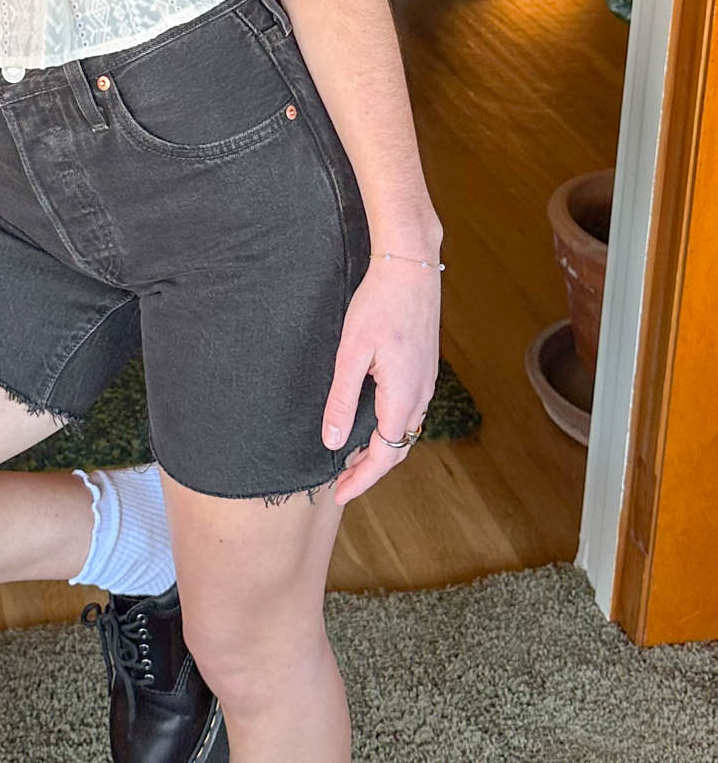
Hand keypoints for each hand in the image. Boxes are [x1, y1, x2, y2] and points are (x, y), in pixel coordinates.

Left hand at [320, 257, 440, 505]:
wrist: (411, 268)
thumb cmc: (379, 304)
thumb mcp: (351, 353)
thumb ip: (343, 400)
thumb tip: (334, 441)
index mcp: (403, 396)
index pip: (385, 454)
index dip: (362, 479)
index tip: (339, 494)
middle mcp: (421, 394)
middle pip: (399, 447)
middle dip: (371, 469)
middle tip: (342, 482)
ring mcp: (427, 381)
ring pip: (406, 431)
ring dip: (382, 449)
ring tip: (352, 457)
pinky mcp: (425, 368)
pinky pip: (410, 412)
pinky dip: (392, 429)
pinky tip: (373, 423)